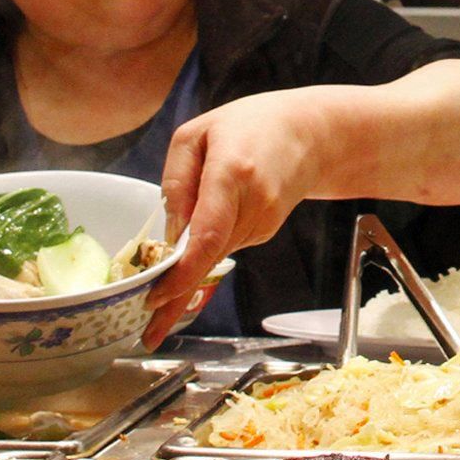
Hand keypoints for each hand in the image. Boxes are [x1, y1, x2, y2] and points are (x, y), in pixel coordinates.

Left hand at [144, 88, 328, 346]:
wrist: (311, 134)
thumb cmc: (250, 126)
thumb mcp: (197, 134)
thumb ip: (176, 181)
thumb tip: (169, 233)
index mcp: (232, 173)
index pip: (207, 235)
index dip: (182, 272)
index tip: (156, 298)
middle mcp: (253, 203)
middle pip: (208, 258)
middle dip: (175, 295)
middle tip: (148, 334)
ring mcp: (264, 221)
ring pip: (213, 254)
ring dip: (188, 265)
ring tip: (165, 271)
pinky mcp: (266, 231)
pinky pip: (225, 244)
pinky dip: (207, 244)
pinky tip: (209, 220)